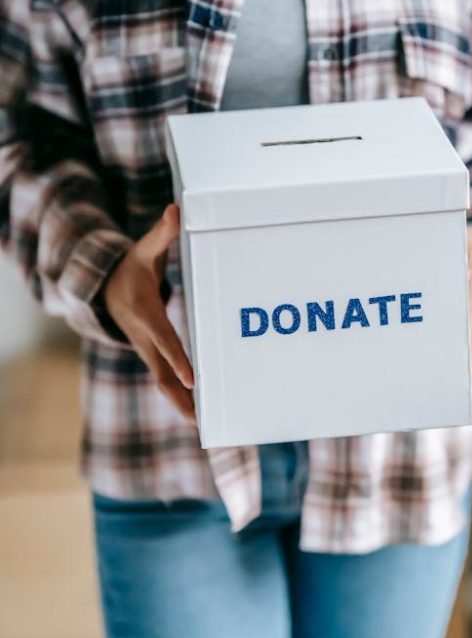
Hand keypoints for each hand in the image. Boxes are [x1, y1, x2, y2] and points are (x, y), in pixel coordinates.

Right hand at [104, 203, 194, 418]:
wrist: (102, 288)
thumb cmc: (130, 267)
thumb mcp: (145, 249)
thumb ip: (163, 233)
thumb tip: (176, 210)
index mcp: (146, 314)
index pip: (166, 340)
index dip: (179, 359)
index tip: (194, 379)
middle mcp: (145, 338)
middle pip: (163, 372)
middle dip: (181, 396)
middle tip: (201, 419)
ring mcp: (146, 350)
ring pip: (163, 382)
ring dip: (181, 404)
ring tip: (203, 426)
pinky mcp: (150, 355)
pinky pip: (165, 379)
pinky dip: (179, 398)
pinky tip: (198, 414)